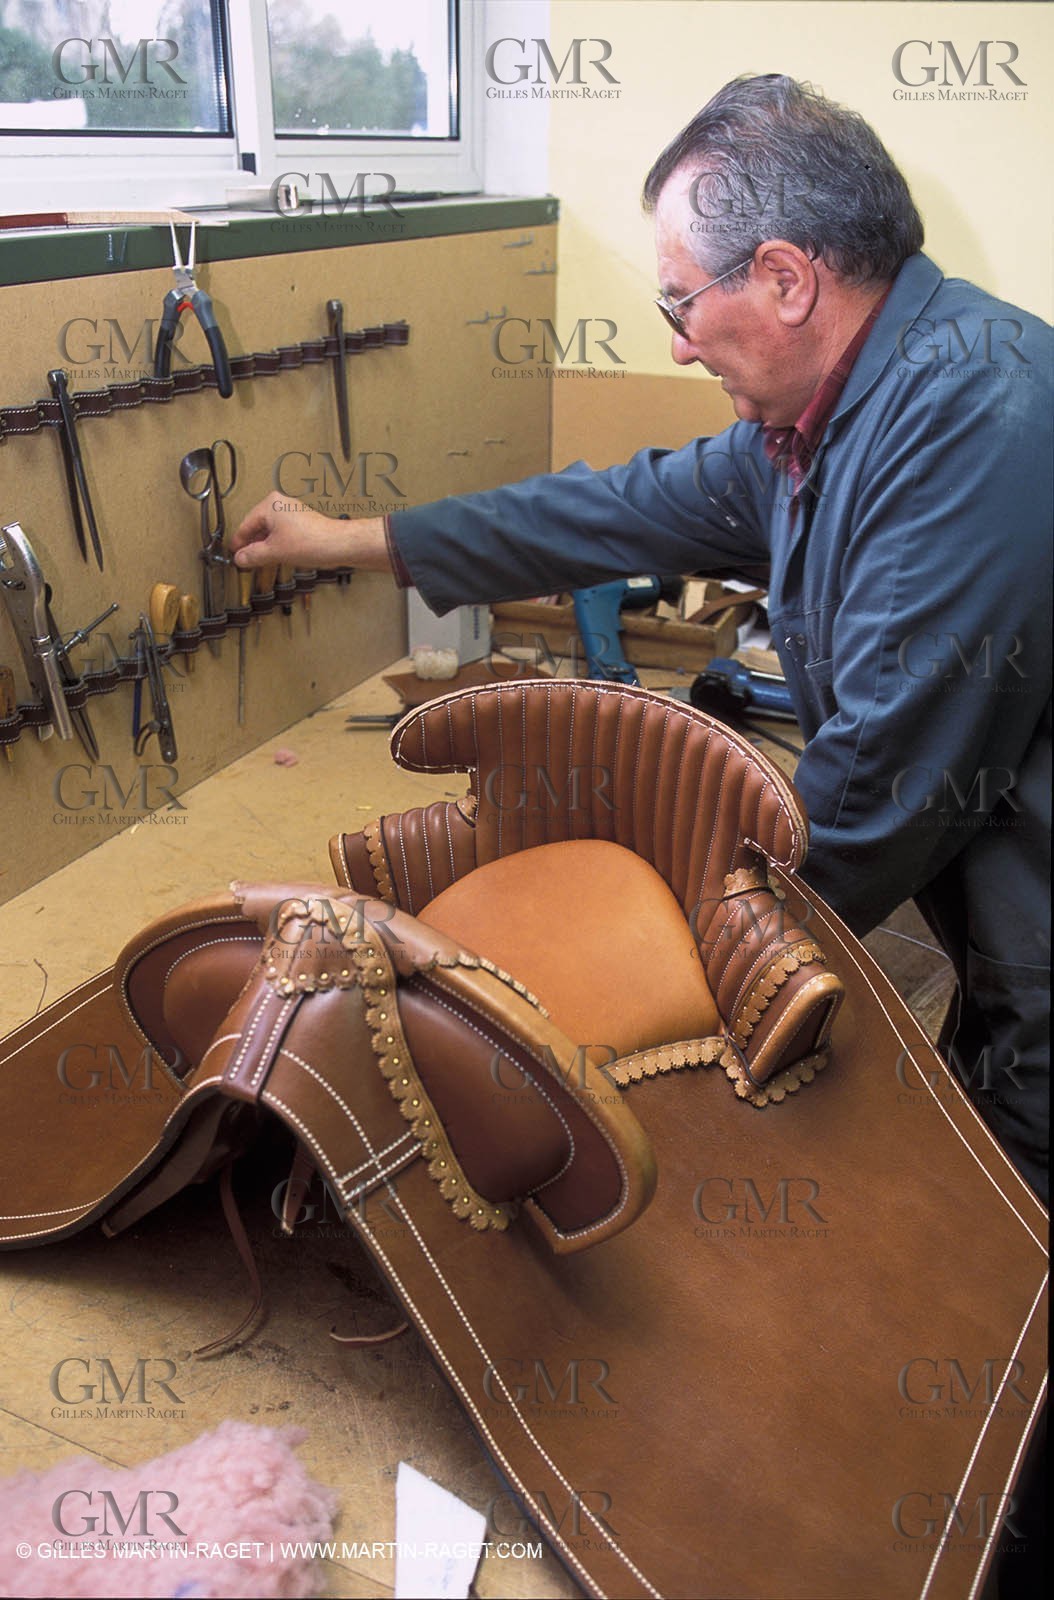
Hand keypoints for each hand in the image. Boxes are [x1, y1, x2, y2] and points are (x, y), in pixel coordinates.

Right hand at [231, 496, 360, 570]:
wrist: (337, 544)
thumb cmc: (312, 541)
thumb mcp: (274, 552)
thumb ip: (252, 555)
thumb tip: (240, 558)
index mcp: (270, 505)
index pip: (245, 525)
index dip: (238, 543)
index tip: (234, 554)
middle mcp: (280, 504)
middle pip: (256, 527)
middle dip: (251, 545)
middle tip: (244, 559)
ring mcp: (291, 512)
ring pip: (269, 530)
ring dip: (263, 546)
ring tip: (259, 560)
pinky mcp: (301, 521)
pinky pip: (281, 532)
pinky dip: (276, 544)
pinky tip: (276, 555)